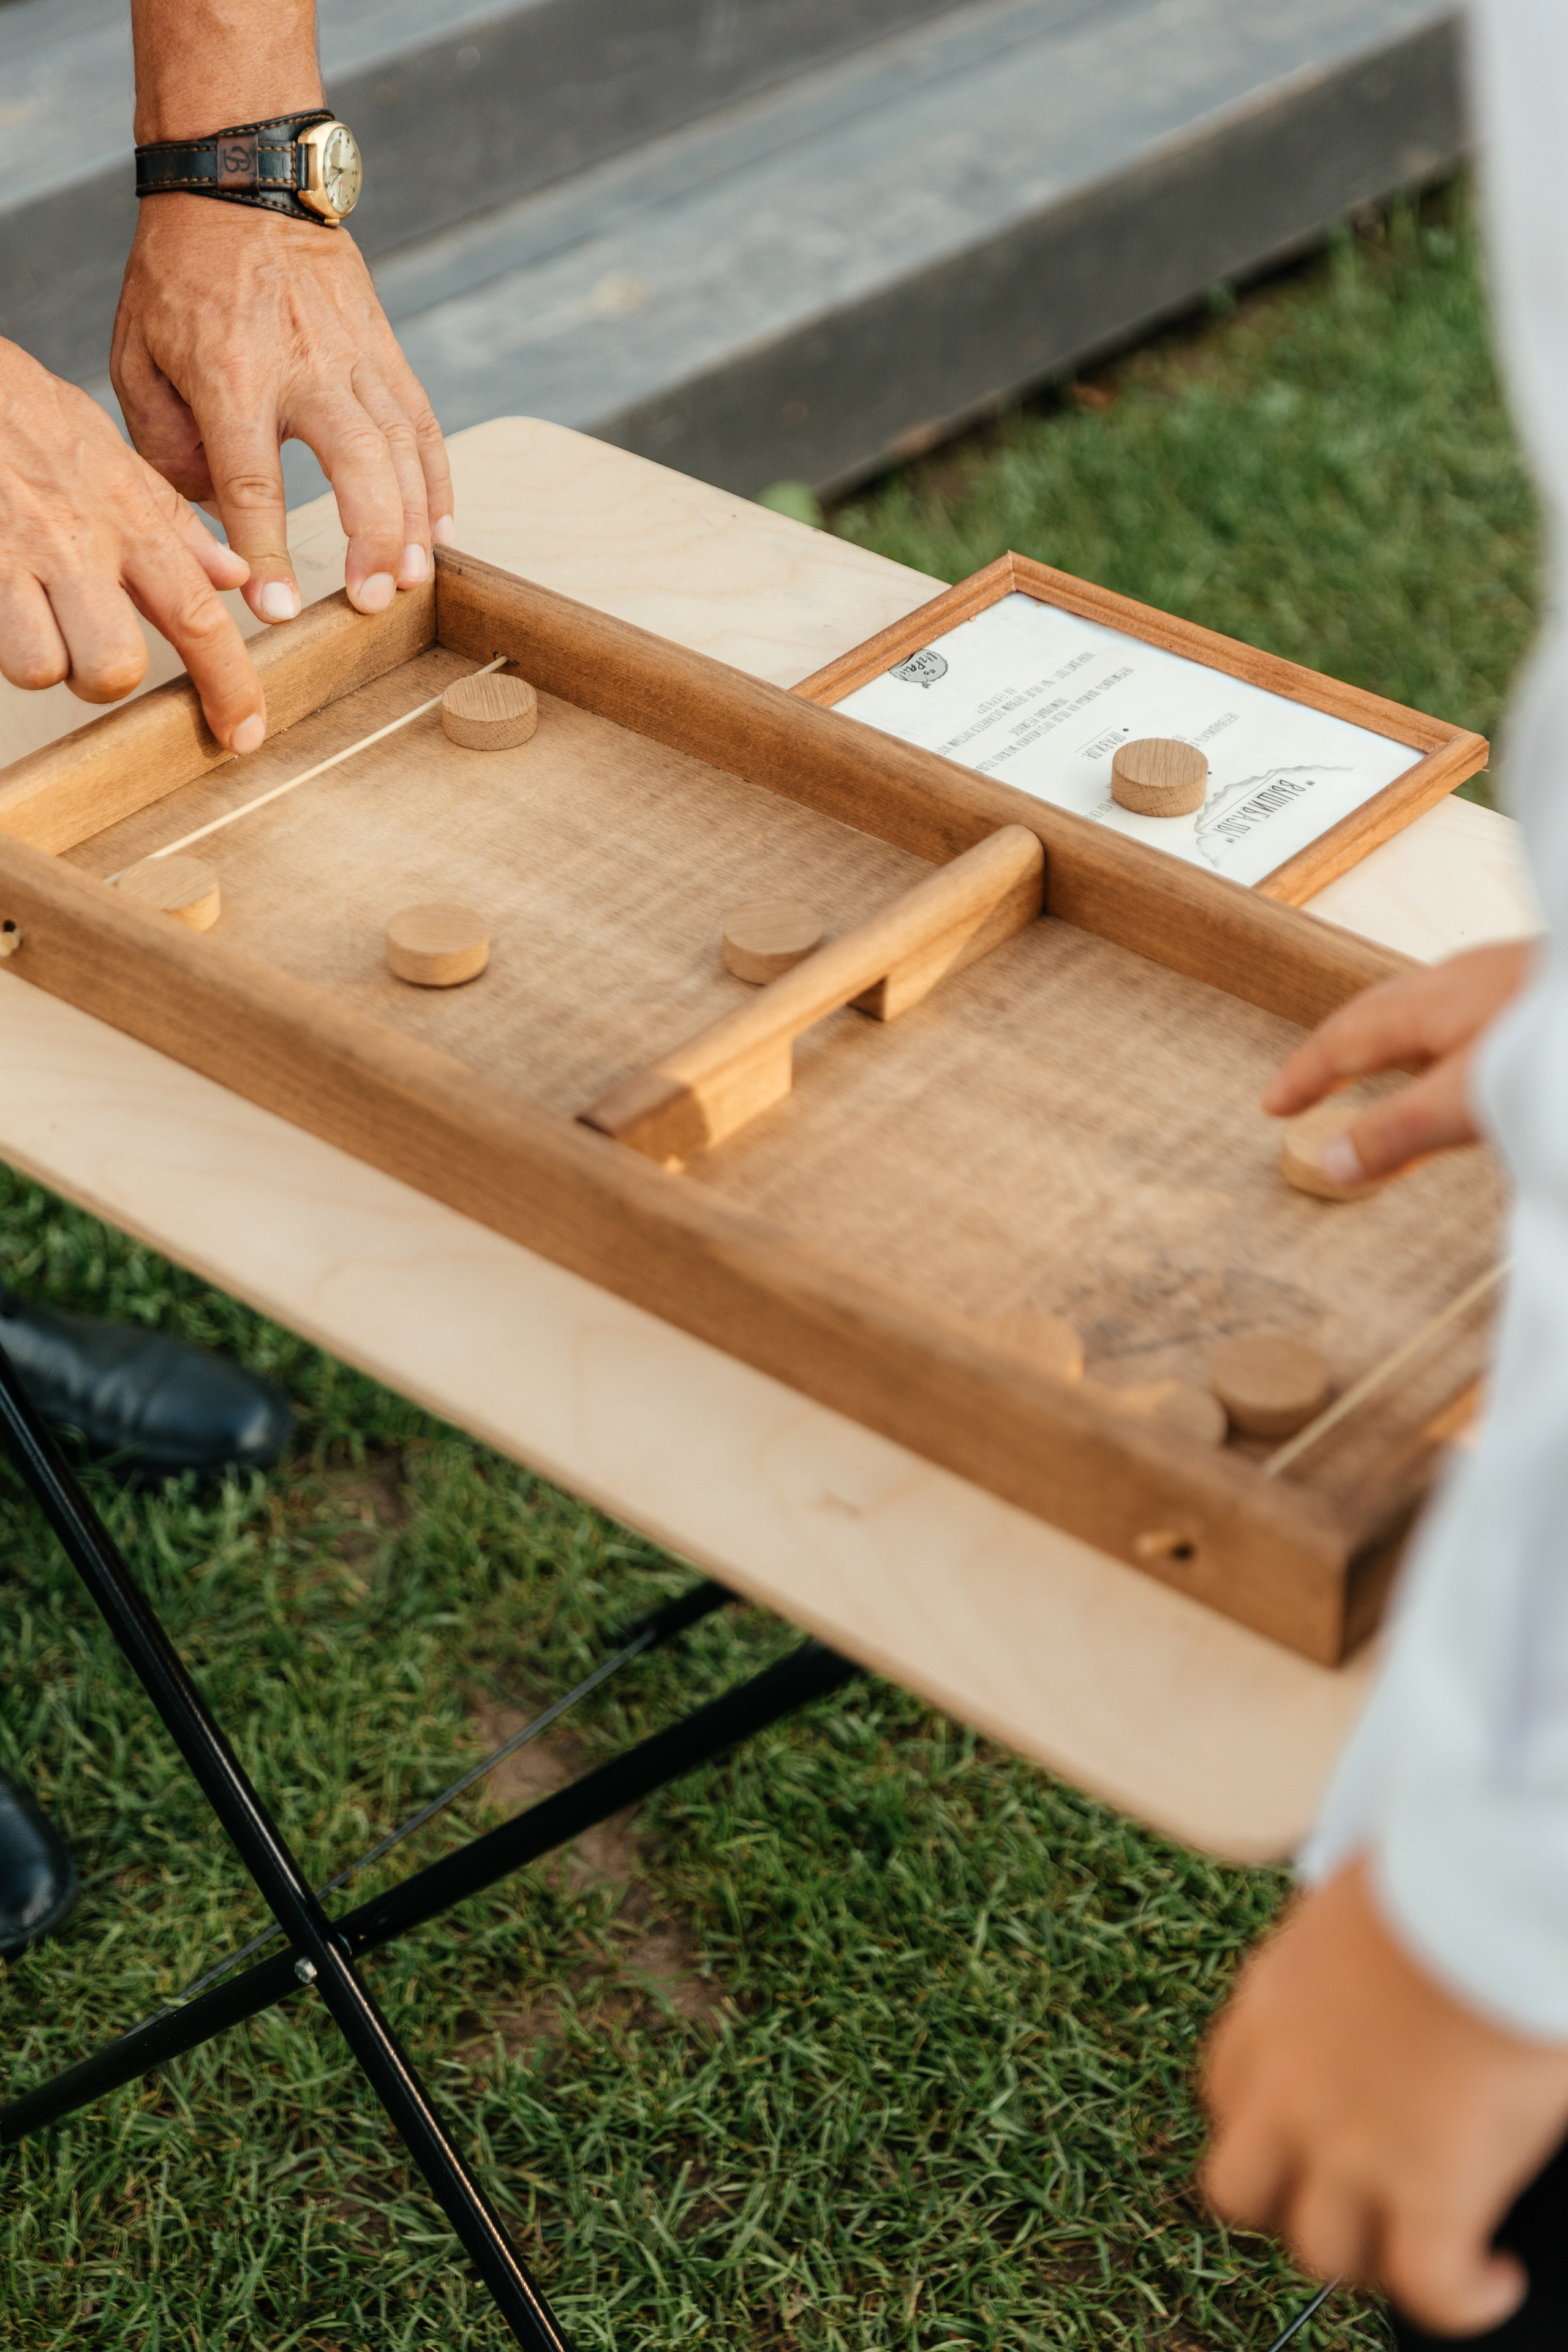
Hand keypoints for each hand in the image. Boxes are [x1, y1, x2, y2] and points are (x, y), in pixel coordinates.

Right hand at [0, 336, 262, 749]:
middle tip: (90, 646)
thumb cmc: (28, 418)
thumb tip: (233, 578)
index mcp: (130, 522)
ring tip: (36, 621)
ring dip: (44, 662)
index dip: (229, 687)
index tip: (244, 733)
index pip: (199, 619)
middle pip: (116, 668)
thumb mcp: (115, 458)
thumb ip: (175, 525)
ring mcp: (16, 558)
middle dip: (105, 680)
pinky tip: (4, 608)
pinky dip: (1, 642)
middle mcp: (80, 545)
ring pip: (44, 669)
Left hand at [111, 195, 452, 627]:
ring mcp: (354, 356)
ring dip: (414, 522)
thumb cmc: (181, 277)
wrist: (240, 184)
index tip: (276, 606)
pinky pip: (423, 423)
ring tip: (411, 580)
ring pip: (402, 448)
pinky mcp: (385, 350)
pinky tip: (442, 533)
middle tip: (371, 600)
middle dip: (371, 538)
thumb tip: (214, 514)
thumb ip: (166, 444)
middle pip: (355, 464)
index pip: (253, 480)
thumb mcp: (138, 355)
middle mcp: (304, 366)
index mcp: (230, 374)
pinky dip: (438, 483)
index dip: (267, 549)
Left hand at [1202, 1859, 1567, 2334]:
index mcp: (1266, 2010)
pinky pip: (1427, 2286)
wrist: (1479, 1881)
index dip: (1262, 2127)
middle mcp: (1288, 2084)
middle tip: (1348, 2202)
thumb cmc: (1429, 1869)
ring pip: (1320, 2251)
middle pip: (1242, 2192)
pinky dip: (1460, 2299)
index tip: (1304, 2131)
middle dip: (1288, 2207)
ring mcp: (1350, 2143)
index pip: (1223, 2097)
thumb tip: (1367, 1972)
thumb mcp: (1345, 1910)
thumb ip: (1334, 1961)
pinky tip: (1490, 2278)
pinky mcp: (1428, 2185)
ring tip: (1418, 2242)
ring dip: (1366, 2255)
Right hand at [1262, 939, 1537, 1184]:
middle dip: (1332, 1050)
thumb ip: (1399, 1132)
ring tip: (1367, 1065)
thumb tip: (1331, 1163)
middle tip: (1304, 1084)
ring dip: (1381, 1041)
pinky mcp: (1532, 986)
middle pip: (1371, 1014)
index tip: (1273, 1105)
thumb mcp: (1468, 1100)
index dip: (1303, 1076)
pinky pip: (1457, 1009)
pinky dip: (1428, 1036)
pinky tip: (1454, 1047)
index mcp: (1426, 1004)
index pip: (1341, 1041)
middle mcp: (1454, 981)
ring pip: (1417, 1008)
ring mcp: (1496, 978)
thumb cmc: (1559, 1041)